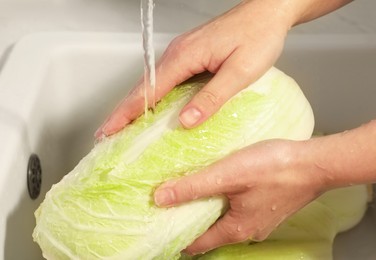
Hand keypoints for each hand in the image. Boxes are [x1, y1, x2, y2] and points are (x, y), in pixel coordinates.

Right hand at [95, 0, 293, 137]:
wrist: (268, 12)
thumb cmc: (259, 36)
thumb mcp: (240, 72)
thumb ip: (213, 96)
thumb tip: (187, 121)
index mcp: (185, 56)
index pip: (148, 90)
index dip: (127, 112)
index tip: (110, 129)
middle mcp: (177, 53)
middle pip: (143, 86)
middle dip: (123, 111)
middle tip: (108, 133)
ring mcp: (182, 53)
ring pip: (152, 83)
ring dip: (136, 105)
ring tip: (124, 126)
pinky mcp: (190, 55)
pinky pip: (164, 79)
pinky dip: (152, 96)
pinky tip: (152, 109)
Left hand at [153, 139, 325, 254]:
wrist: (315, 163)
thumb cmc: (275, 169)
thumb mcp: (227, 175)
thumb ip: (193, 187)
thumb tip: (160, 198)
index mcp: (236, 230)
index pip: (197, 244)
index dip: (176, 236)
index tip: (159, 226)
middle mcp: (248, 230)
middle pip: (210, 232)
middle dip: (189, 221)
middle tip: (169, 206)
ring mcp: (259, 220)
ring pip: (224, 220)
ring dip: (206, 210)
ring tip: (189, 194)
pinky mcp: (266, 206)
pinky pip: (237, 210)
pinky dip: (222, 202)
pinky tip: (218, 186)